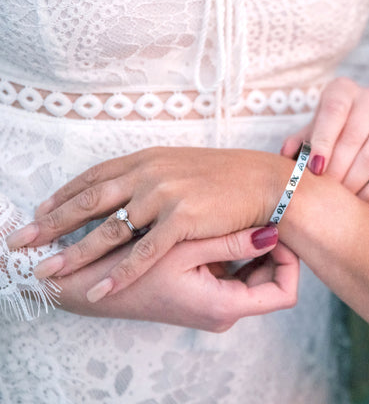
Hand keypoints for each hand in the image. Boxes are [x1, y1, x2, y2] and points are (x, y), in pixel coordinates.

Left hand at [7, 148, 291, 298]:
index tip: (41, 212)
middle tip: (21, 241)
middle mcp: (149, 173)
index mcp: (147, 159)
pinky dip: (121, 271)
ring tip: (48, 270)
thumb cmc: (225, 175)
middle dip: (52, 223)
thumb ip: (151, 176)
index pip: (94, 178)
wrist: (264, 181)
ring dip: (76, 252)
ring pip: (110, 229)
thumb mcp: (180, 166)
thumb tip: (129, 191)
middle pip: (90, 201)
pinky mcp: (184, 219)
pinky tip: (101, 288)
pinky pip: (145, 251)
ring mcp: (165, 195)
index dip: (64, 196)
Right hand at [54, 226, 298, 330]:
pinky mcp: (201, 292)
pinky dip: (231, 252)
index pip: (284, 293)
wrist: (95, 291)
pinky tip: (218, 227)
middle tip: (258, 217)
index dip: (288, 263)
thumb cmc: (135, 276)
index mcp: (224, 307)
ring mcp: (212, 304)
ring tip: (237, 217)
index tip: (276, 233)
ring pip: (250, 274)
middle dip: (268, 252)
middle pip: (269, 282)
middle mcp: (223, 312)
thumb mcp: (185, 252)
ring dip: (248, 248)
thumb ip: (231, 244)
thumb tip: (273, 234)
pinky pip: (231, 273)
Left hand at [281, 77, 368, 203]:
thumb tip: (285, 155)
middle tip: (324, 189)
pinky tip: (359, 200)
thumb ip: (296, 142)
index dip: (323, 141)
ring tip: (338, 196)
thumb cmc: (323, 131)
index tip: (315, 168)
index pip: (334, 111)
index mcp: (342, 90)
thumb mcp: (307, 131)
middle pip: (354, 135)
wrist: (349, 127)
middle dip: (337, 167)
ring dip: (355, 179)